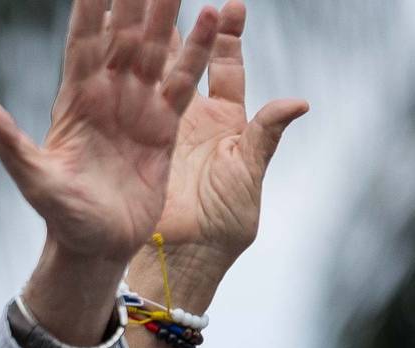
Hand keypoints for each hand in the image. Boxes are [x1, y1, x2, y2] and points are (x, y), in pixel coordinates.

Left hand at [0, 0, 220, 266]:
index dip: (90, 7)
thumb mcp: (34, 180)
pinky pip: (182, 81)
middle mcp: (108, 96)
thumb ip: (9, 142)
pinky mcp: (164, 127)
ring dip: (167, 14)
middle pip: (122, 34)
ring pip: (154, 50)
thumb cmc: (61, 216)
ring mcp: (138, 107)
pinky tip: (211, 17)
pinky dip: (196, 51)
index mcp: (76, 100)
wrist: (96, 247)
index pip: (83, 41)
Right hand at [146, 1, 305, 272]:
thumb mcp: (249, 173)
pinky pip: (130, 102)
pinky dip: (122, 76)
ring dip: (150, 39)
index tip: (231, 3)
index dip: (227, 35)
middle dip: (184, 23)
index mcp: (225, 120)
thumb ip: (266, 133)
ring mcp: (159, 127)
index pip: (226, 65)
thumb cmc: (224, 221)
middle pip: (186, 58)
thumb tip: (298, 102)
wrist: (184, 255)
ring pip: (153, 72)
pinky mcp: (135, 141)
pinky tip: (116, 50)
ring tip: (147, 6)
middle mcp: (192, 117)